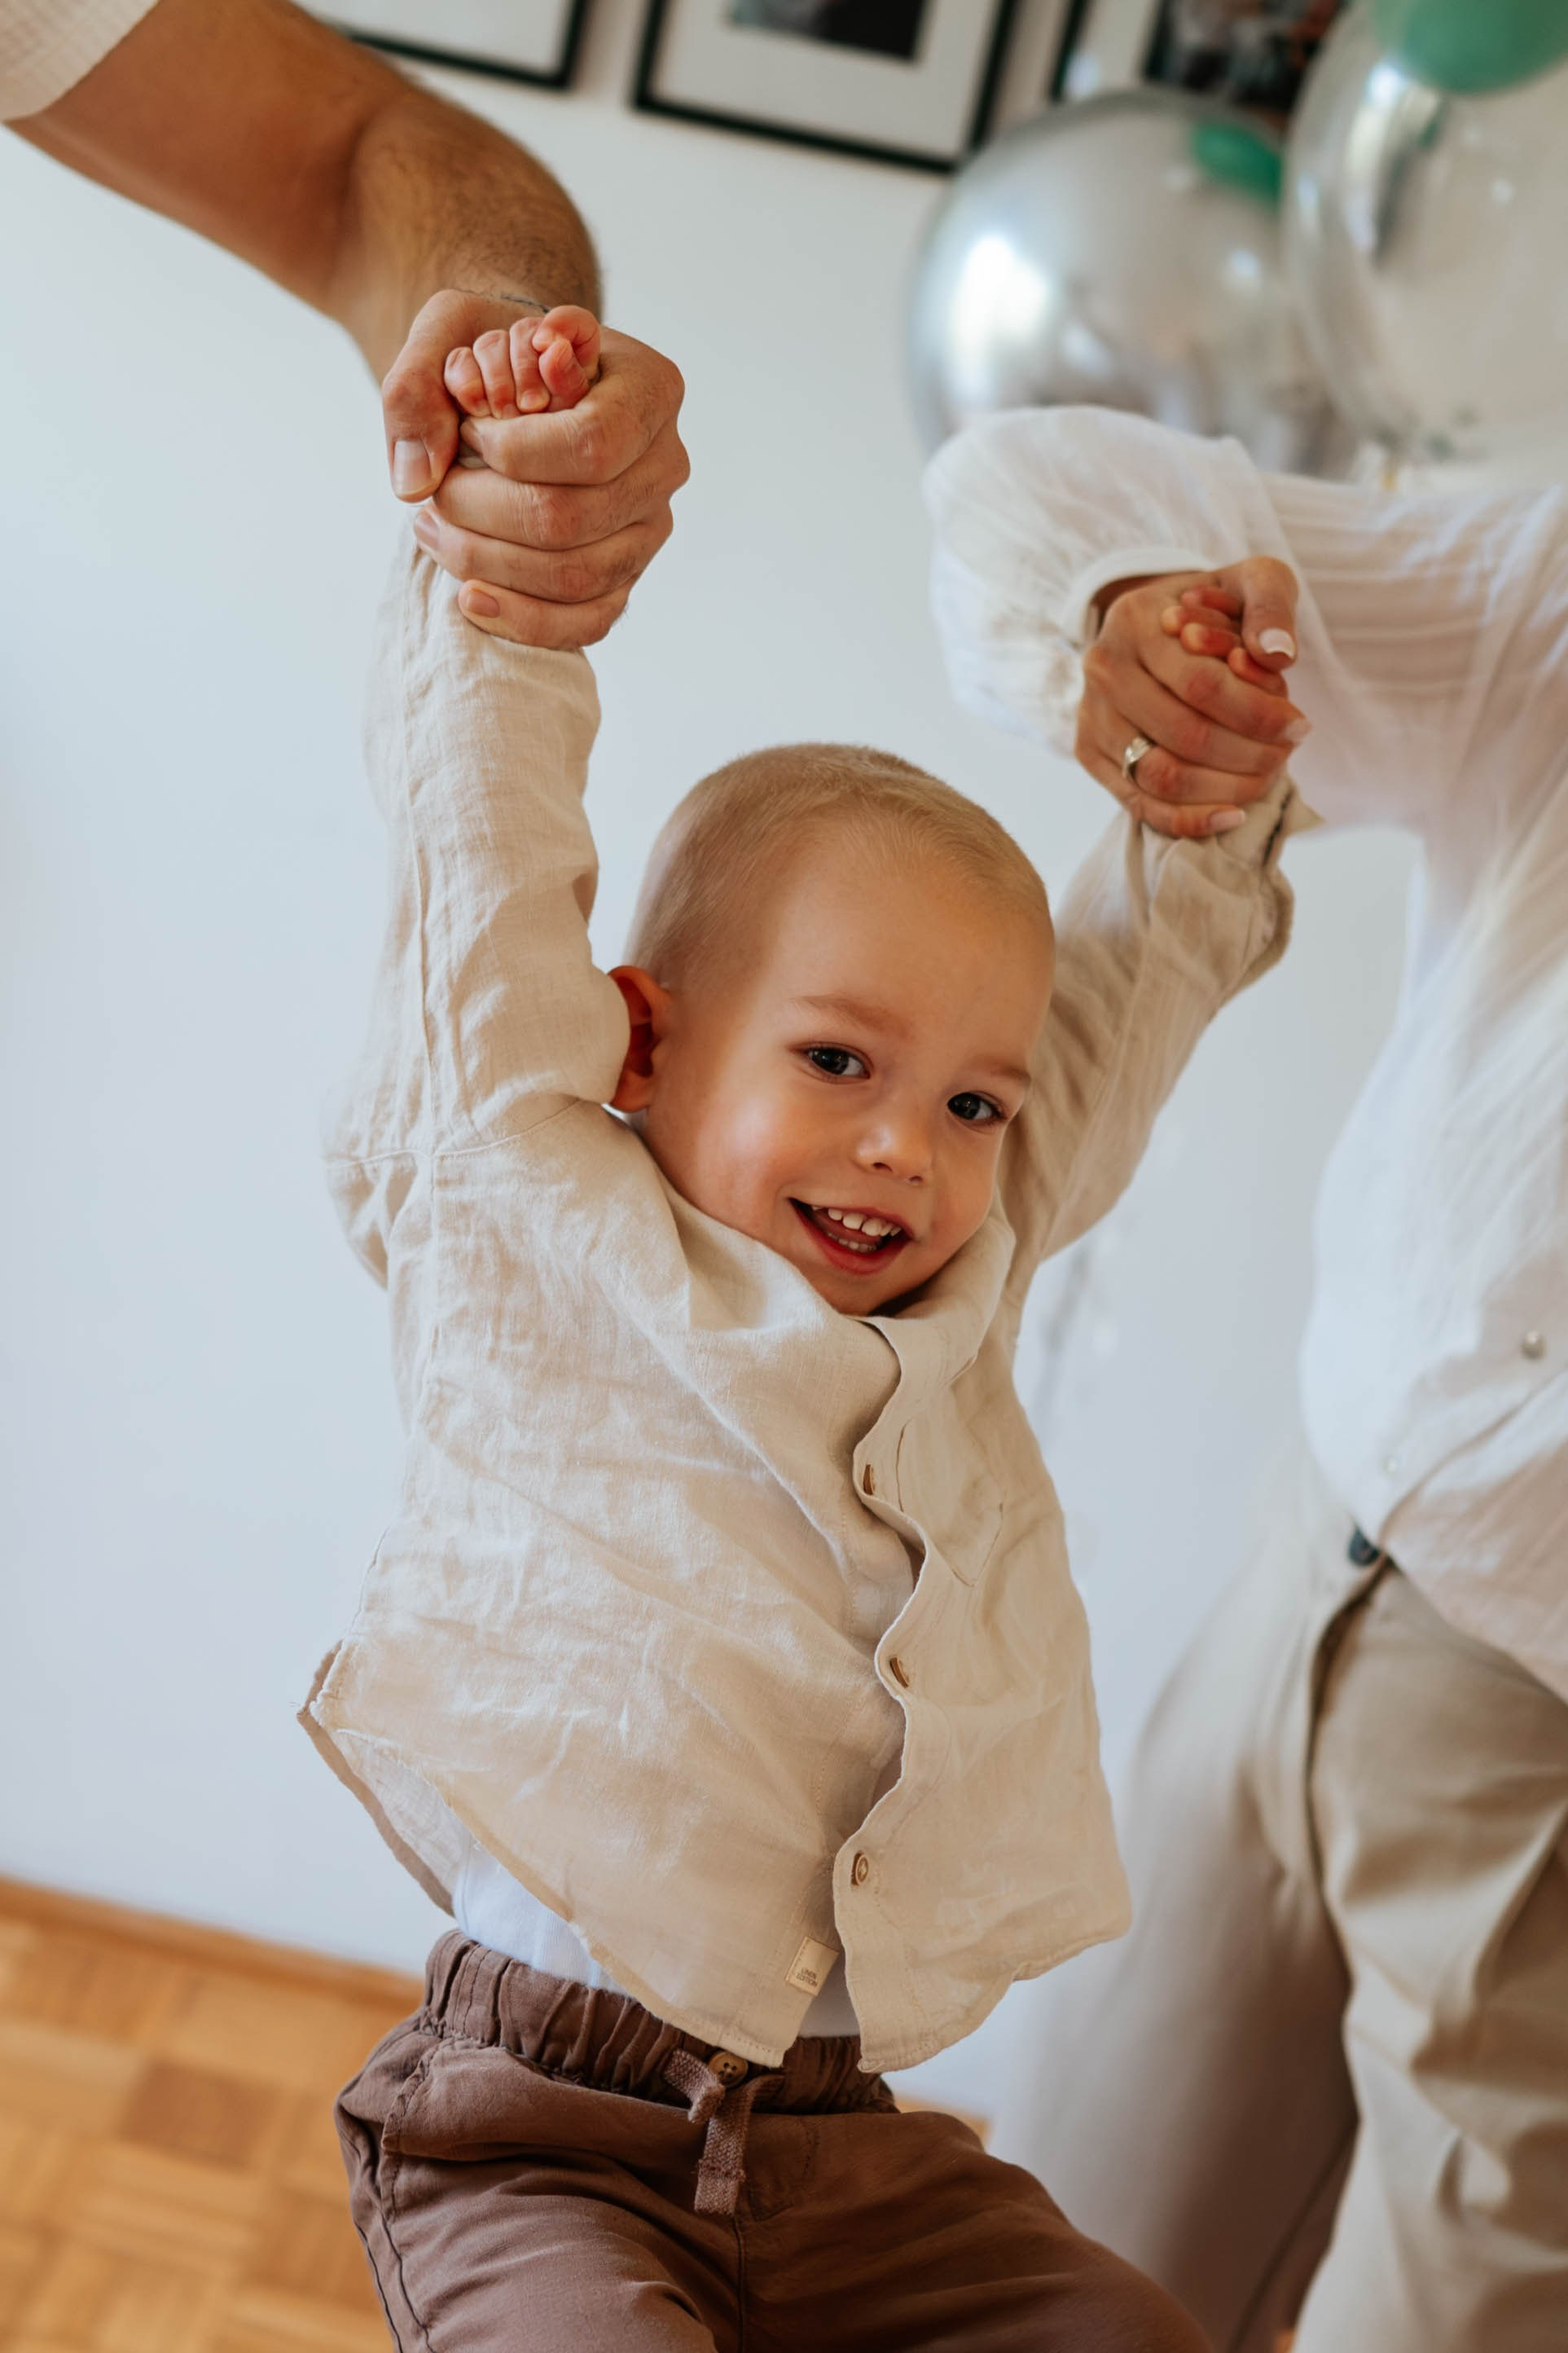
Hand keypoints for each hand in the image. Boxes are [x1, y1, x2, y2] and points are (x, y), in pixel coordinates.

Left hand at [382, 291, 687, 648]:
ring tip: (433, 530)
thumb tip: (415, 482)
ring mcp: (651, 528)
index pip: (591, 444)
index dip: (514, 453)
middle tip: (432, 495)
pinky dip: (521, 619)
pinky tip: (468, 596)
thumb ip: (421, 382)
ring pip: (574, 576)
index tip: (465, 433)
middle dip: (482, 512)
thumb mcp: (452, 326)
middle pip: (573, 518)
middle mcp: (665, 463)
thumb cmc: (496, 352)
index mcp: (650, 388)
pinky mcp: (628, 577)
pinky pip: (587, 621)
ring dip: (487, 563)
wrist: (523, 388)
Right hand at [1077, 556, 1308, 838]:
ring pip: (1160, 775)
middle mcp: (1103, 668)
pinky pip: (1139, 803)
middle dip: (1247, 754)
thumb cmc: (1213, 605)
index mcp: (1135, 619)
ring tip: (1267, 778)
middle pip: (1183, 734)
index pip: (1201, 683)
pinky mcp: (1090, 752)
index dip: (1256, 712)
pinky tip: (1232, 815)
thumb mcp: (1250, 580)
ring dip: (1225, 788)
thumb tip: (1279, 655)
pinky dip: (1188, 820)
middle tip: (1287, 754)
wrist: (1157, 621)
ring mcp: (1091, 714)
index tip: (1300, 725)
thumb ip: (1270, 605)